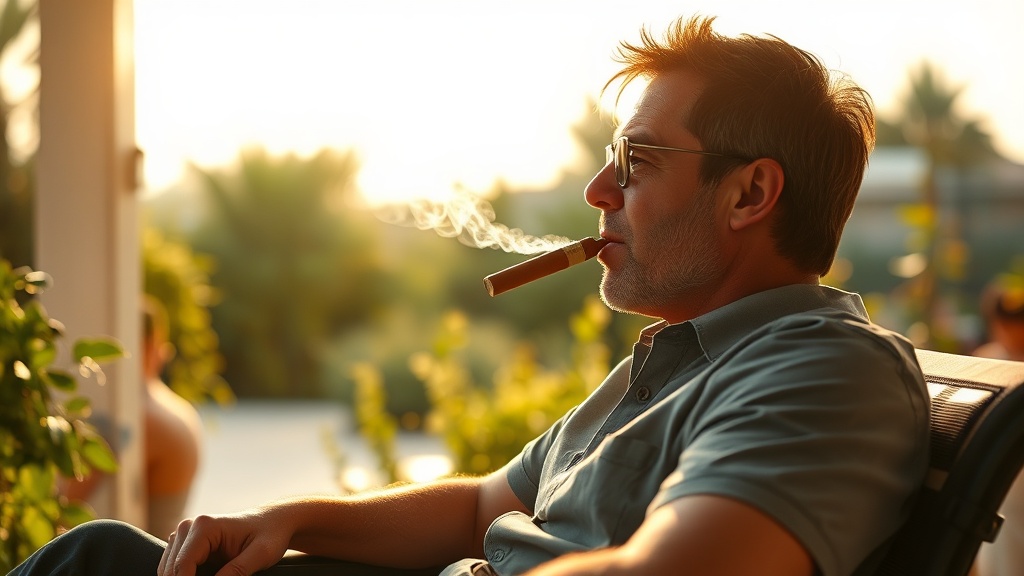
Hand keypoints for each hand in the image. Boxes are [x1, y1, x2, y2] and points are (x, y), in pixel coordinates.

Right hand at [159, 509, 290, 575]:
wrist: (274, 521)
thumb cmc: (270, 534)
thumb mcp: (261, 554)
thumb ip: (237, 572)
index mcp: (204, 526)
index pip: (182, 565)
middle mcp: (189, 527)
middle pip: (171, 570)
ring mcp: (185, 535)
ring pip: (169, 570)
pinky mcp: (187, 544)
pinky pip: (176, 568)